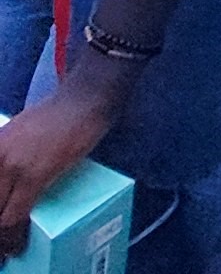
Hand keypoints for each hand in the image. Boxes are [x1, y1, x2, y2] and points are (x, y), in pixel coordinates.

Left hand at [0, 63, 122, 250]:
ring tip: (6, 248)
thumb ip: (5, 158)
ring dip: (2, 235)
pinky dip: (14, 234)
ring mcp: (12, 165)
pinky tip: (16, 244)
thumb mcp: (16, 134)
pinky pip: (15, 215)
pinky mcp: (35, 174)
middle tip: (2, 240)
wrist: (85, 99)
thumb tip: (6, 184)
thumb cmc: (56, 115)